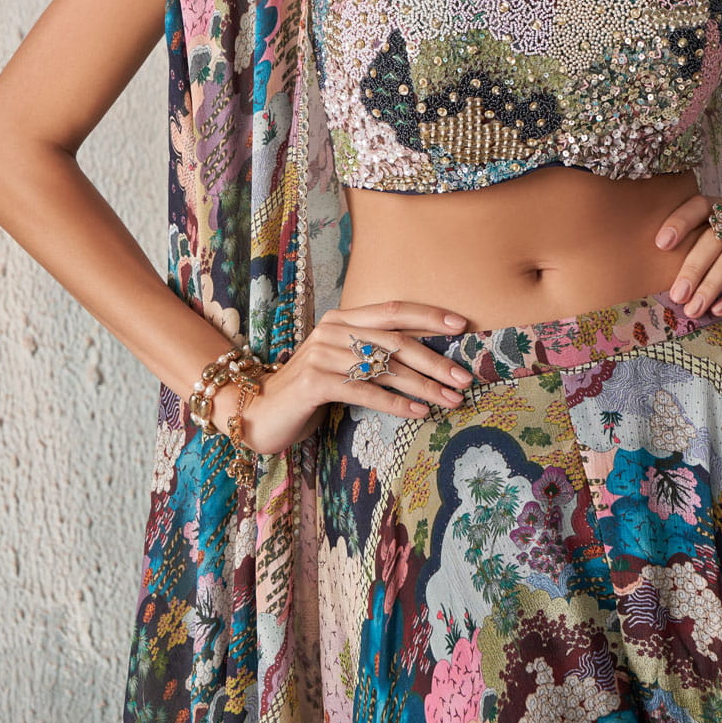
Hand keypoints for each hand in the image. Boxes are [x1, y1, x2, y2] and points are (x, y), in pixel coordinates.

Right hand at [237, 301, 473, 454]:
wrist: (259, 411)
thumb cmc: (309, 390)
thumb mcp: (341, 363)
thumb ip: (371, 353)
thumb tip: (426, 358)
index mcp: (342, 318)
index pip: (393, 310)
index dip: (428, 315)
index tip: (462, 324)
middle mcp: (332, 329)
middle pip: (395, 341)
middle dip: (435, 360)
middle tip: (463, 378)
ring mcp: (321, 354)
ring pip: (384, 368)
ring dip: (423, 387)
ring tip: (450, 400)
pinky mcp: (315, 382)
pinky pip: (365, 391)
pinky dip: (396, 403)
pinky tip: (418, 412)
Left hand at [654, 195, 721, 324]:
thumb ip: (701, 255)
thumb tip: (668, 282)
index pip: (702, 205)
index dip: (680, 220)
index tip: (661, 244)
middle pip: (715, 236)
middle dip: (692, 268)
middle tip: (677, 296)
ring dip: (710, 285)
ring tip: (694, 309)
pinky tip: (719, 310)